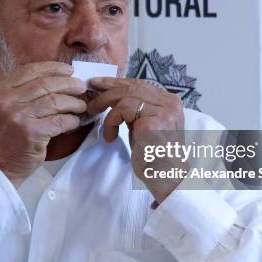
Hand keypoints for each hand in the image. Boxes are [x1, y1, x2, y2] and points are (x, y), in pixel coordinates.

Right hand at [0, 62, 86, 186]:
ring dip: (73, 102)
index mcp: (1, 91)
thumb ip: (23, 92)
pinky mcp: (32, 133)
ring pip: (55, 101)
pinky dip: (71, 120)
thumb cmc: (7, 136)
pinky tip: (74, 121)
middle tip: (81, 87)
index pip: (30, 70)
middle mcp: (7, 101)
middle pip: (46, 84)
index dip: (53, 68)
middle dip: (68, 83)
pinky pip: (60, 121)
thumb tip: (56, 78)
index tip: (68, 70)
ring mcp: (19, 117)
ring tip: (81, 105)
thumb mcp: (5, 107)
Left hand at [87, 77, 185, 202]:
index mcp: (170, 101)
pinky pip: (124, 110)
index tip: (98, 84)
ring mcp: (164, 111)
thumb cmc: (152, 156)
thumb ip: (134, 110)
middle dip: (107, 90)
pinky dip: (111, 121)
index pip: (139, 84)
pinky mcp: (153, 122)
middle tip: (91, 99)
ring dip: (108, 110)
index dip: (117, 82)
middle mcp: (170, 103)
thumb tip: (110, 95)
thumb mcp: (142, 126)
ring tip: (103, 127)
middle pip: (132, 87)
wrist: (165, 179)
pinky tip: (110, 137)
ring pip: (126, 96)